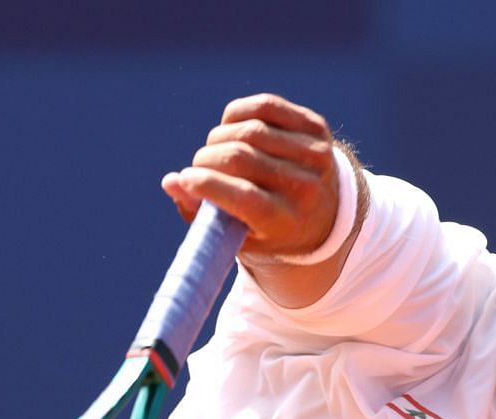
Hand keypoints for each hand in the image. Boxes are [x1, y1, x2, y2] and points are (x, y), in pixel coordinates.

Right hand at [160, 93, 341, 261]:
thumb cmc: (267, 229)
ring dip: (219, 138)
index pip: (245, 197)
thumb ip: (199, 213)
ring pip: (250, 129)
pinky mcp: (316, 127)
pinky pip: (264, 106)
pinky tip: (230, 128)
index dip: (209, 185)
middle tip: (198, 167)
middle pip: (241, 158)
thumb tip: (171, 181)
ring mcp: (316, 154)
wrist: (325, 212)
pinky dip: (237, 115)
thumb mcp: (236, 236)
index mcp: (286, 223)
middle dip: (208, 159)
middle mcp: (306, 188)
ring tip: (214, 151)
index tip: (187, 179)